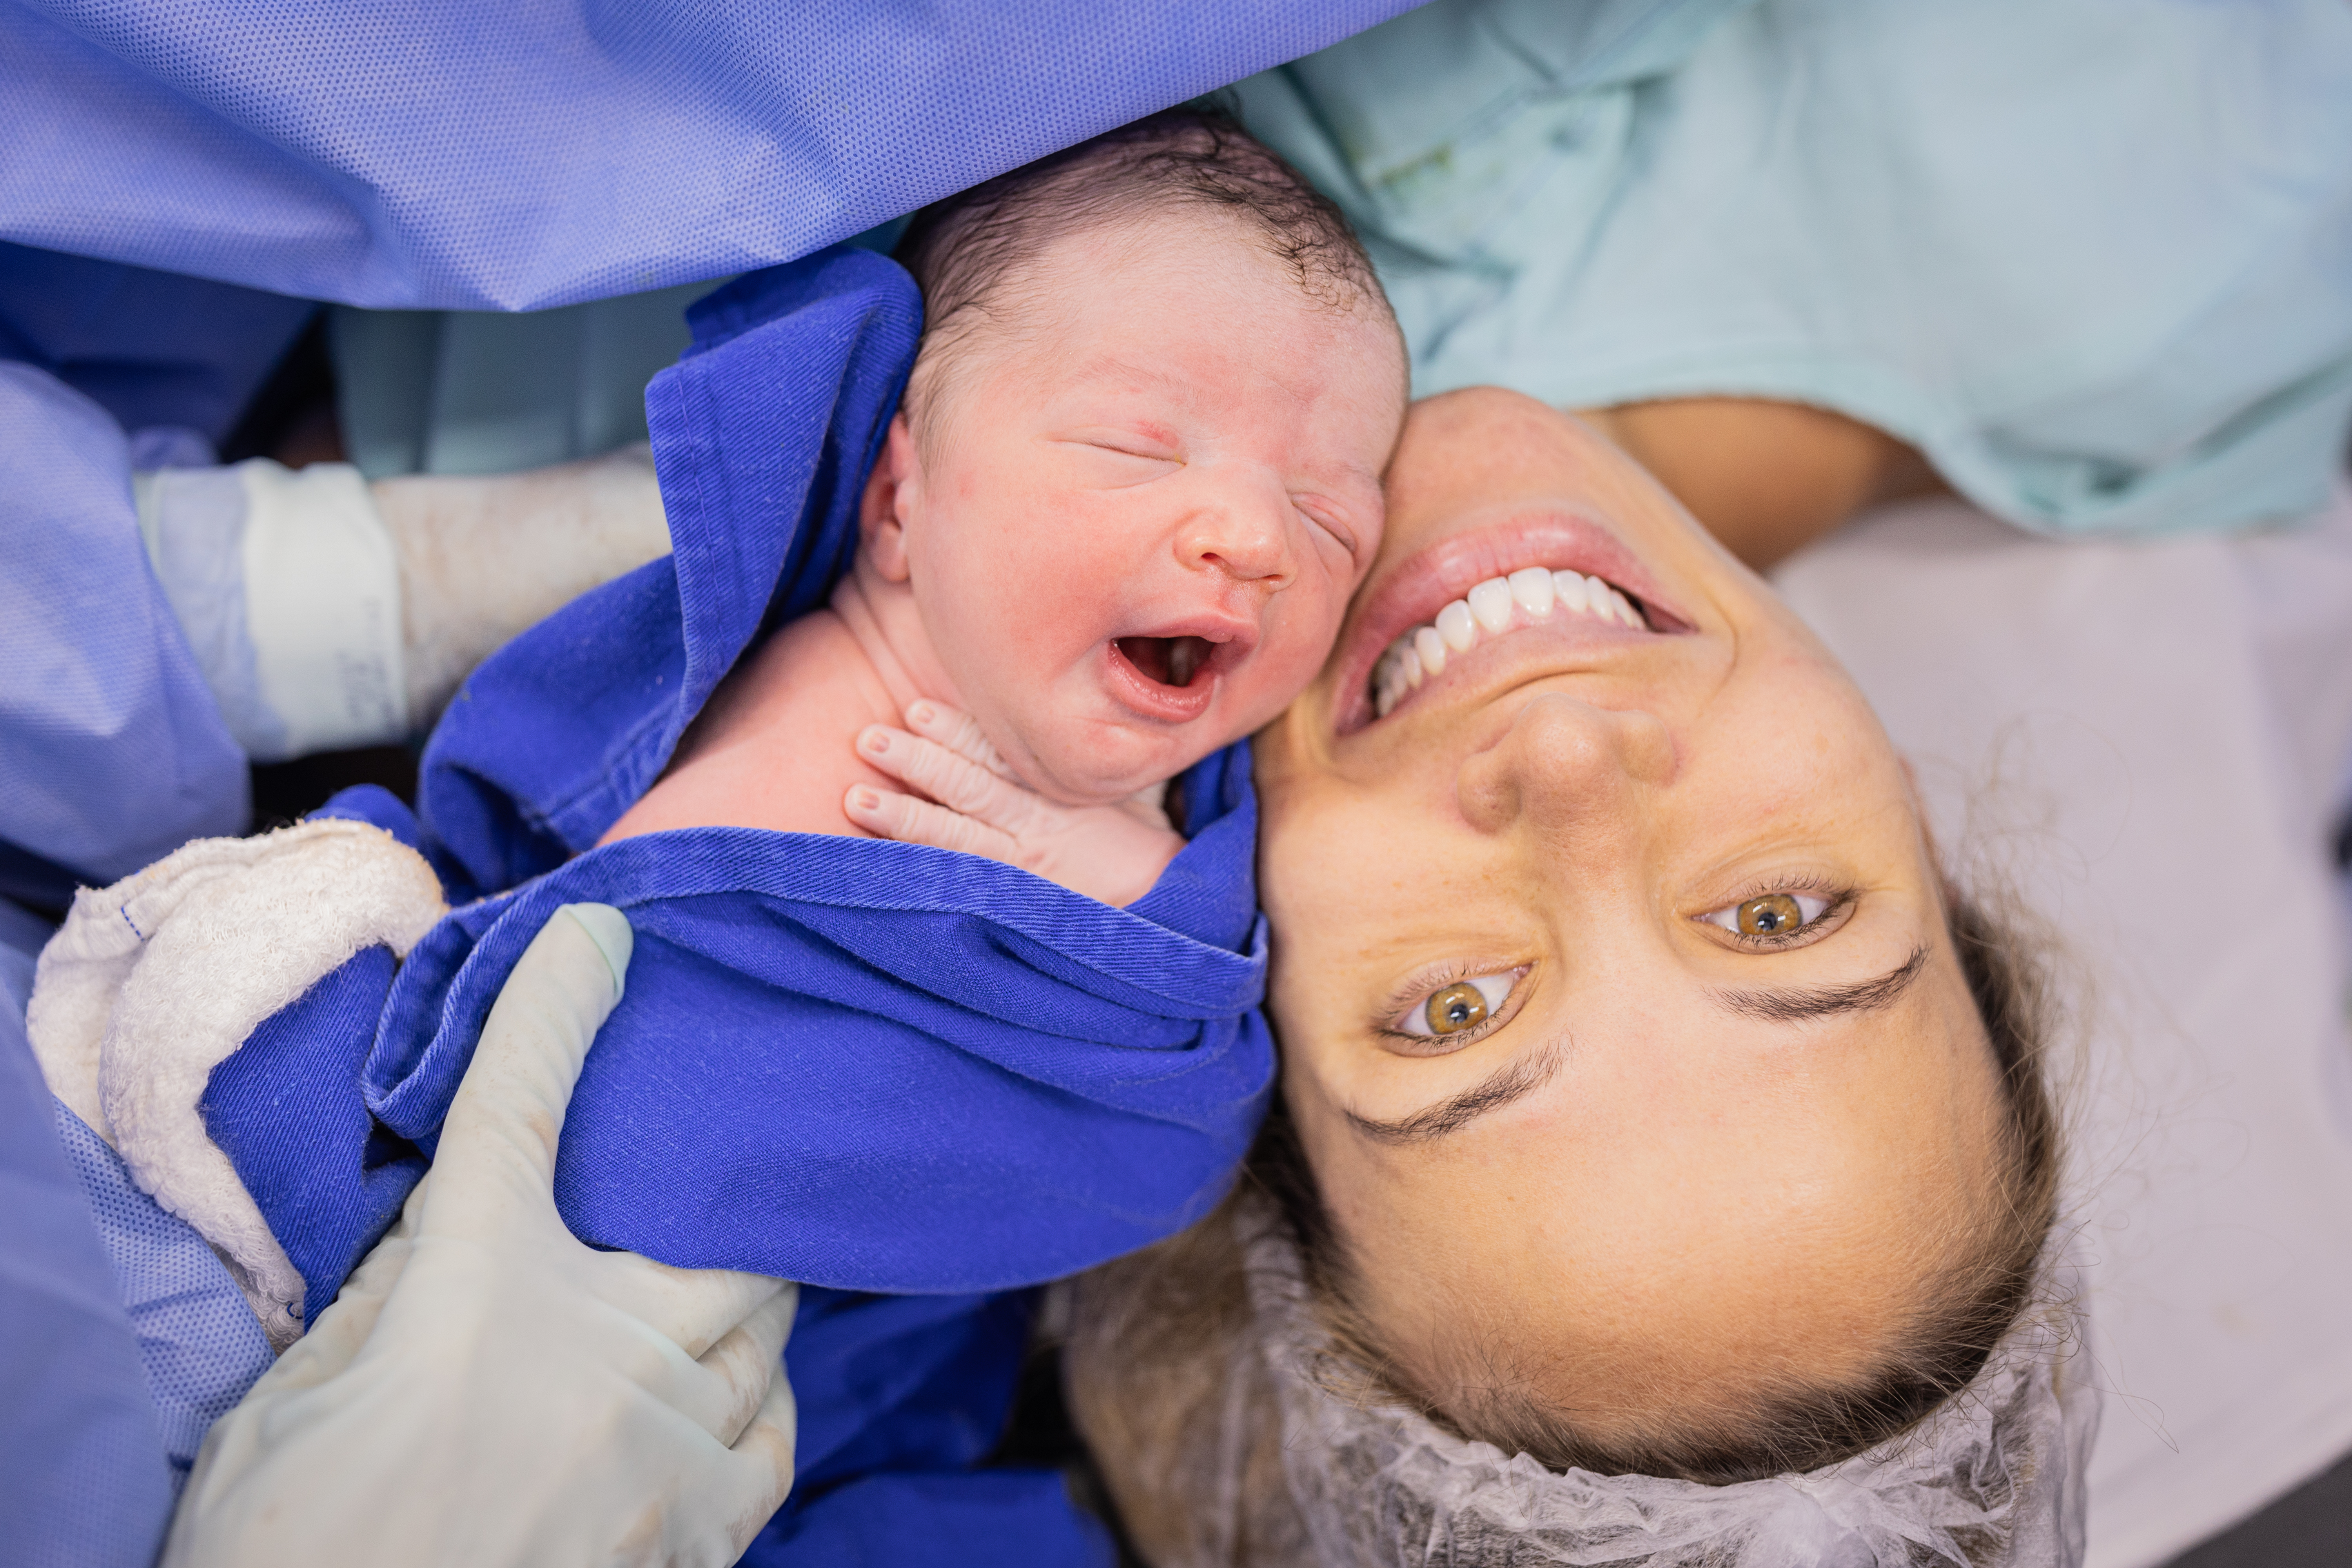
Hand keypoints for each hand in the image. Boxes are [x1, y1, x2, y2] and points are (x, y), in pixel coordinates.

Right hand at [164, 904, 796, 1567]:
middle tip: (713, 1172)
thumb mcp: (293, 1408)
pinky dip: (756, 1406)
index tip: (600, 935)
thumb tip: (455, 1226)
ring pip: (763, 1334)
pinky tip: (727, 1399)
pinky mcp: (698, 1541)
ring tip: (714, 1292)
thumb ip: (389, 1299)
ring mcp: (664, 1453)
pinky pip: (770, 1440)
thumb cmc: (283, 1560)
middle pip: (714, 1230)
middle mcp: (597, 1358)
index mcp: (477, 1300)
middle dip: (719, 1194)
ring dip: (740, 1306)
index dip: (555, 1010)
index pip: (518, 1112)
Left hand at [844, 701, 1184, 908]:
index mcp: (1061, 792)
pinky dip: (922, 878)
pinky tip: (881, 869)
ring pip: (955, 839)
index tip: (917, 711)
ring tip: (856, 798)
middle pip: (970, 788)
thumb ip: (1095, 755)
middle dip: (918, 763)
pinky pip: (962, 888)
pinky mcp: (1016, 905)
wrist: (1172, 907)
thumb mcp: (1132, 788)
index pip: (1000, 755)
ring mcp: (1023, 870)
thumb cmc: (1146, 843)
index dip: (957, 731)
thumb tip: (1088, 705)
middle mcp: (1038, 827)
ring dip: (905, 817)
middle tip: (869, 738)